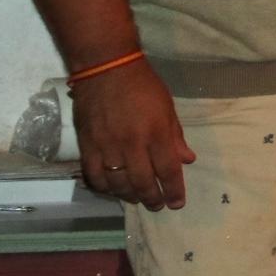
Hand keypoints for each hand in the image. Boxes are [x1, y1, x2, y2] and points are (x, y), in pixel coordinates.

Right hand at [73, 59, 194, 210]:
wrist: (106, 69)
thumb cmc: (143, 85)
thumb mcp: (168, 107)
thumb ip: (176, 136)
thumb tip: (187, 160)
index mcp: (156, 133)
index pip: (168, 170)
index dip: (174, 190)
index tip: (177, 203)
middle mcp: (132, 144)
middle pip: (143, 182)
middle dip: (153, 198)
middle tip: (158, 205)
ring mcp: (107, 147)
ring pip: (118, 184)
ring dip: (130, 196)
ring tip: (138, 198)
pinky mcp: (87, 146)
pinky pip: (94, 176)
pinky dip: (104, 188)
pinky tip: (113, 189)